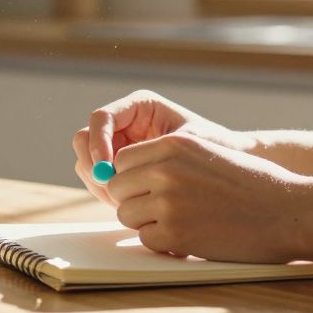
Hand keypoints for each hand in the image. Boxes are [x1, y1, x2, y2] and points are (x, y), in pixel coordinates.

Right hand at [72, 89, 255, 204]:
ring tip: (126, 202)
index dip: (97, 143)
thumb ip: (154, 154)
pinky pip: (98, 181)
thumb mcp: (190, 145)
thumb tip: (114, 169)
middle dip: (93, 166)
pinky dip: (106, 194)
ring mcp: (118, 146)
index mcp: (139, 106)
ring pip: (86, 163)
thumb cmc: (215, 147)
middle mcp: (123, 123)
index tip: (106, 169)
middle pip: (84, 139)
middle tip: (111, 191)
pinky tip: (130, 205)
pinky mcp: (118, 169)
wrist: (228, 165)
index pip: (101, 118)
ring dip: (99, 184)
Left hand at [108, 133, 312, 262]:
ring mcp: (168, 202)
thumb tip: (118, 174)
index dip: (132, 178)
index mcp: (173, 144)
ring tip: (180, 222)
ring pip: (126, 215)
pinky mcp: (175, 233)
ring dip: (146, 223)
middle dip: (134, 201)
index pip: (122, 161)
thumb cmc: (250, 184)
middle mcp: (165, 169)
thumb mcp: (205, 154)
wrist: (288, 212)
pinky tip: (190, 237)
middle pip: (117, 188)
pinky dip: (162, 243)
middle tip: (163, 210)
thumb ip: (165, 160)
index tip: (150, 189)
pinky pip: (145, 239)